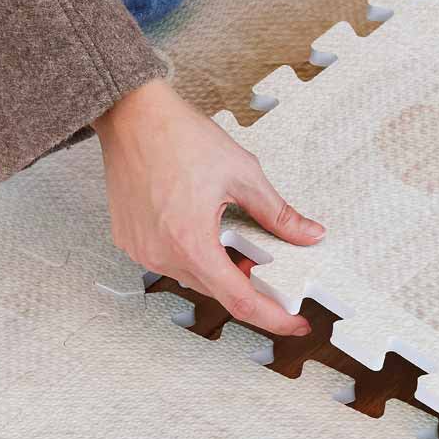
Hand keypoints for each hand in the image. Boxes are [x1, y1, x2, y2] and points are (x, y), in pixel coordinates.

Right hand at [94, 78, 321, 335]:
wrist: (131, 114)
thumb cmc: (177, 136)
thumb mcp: (243, 174)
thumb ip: (279, 214)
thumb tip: (308, 234)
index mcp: (192, 243)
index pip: (240, 301)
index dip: (273, 318)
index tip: (295, 324)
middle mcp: (161, 254)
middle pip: (218, 290)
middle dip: (249, 284)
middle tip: (272, 266)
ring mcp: (141, 249)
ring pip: (194, 277)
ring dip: (220, 268)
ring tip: (237, 240)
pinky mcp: (130, 240)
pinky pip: (170, 261)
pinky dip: (195, 255)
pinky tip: (207, 232)